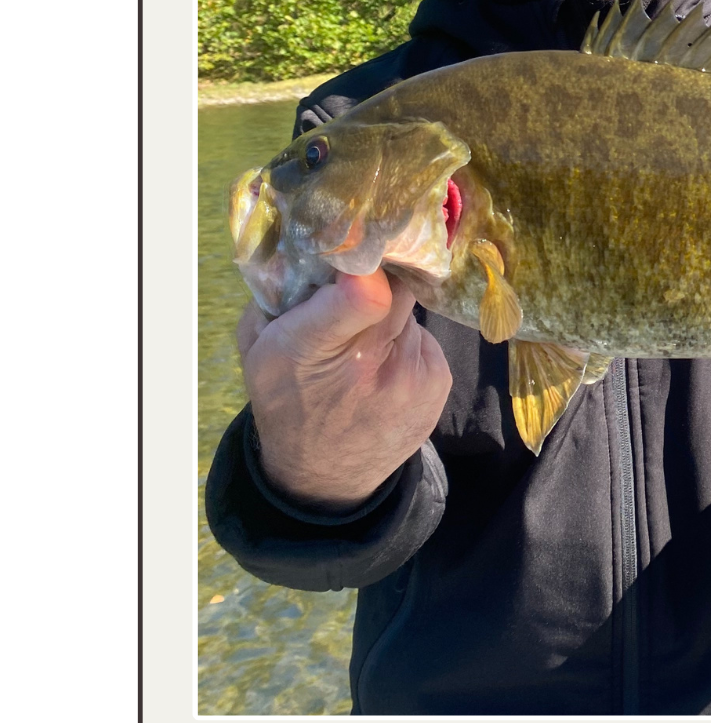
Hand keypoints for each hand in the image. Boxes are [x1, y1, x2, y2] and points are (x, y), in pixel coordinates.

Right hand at [238, 270, 451, 510]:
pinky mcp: (438, 386)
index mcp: (317, 348)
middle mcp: (376, 365)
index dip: (366, 267)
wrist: (324, 476)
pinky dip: (407, 345)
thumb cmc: (285, 400)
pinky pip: (425, 340)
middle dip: (377, 285)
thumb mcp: (259, 347)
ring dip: (390, 319)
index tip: (355, 262)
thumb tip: (321, 246)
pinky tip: (383, 367)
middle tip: (356, 298)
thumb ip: (281, 295)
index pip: (368, 291)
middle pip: (397, 290)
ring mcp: (414, 378)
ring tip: (364, 346)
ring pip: (410, 315)